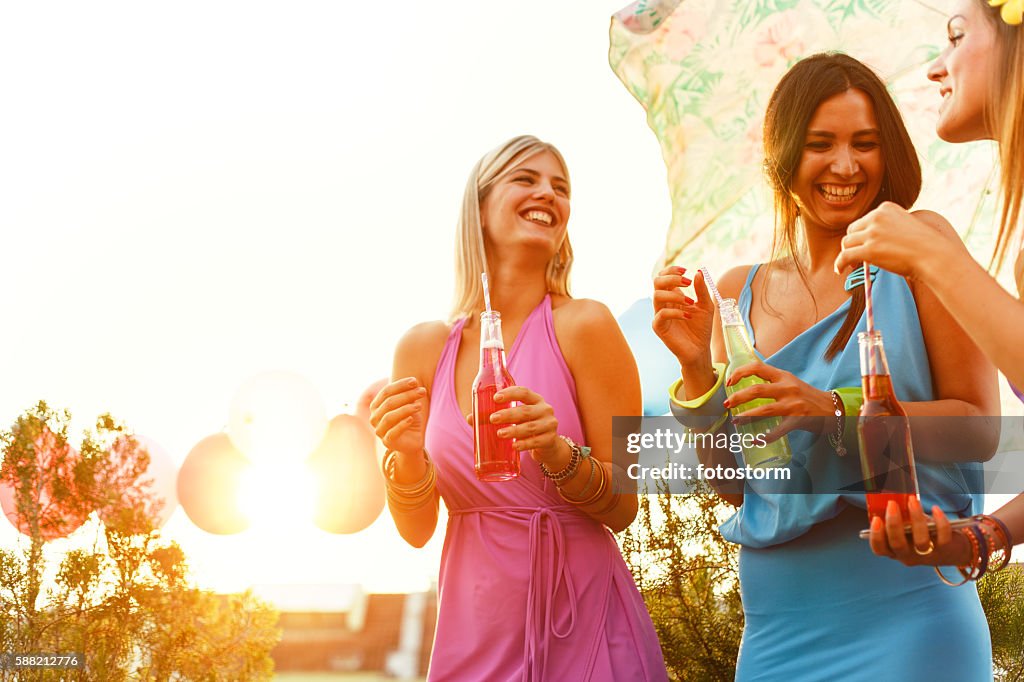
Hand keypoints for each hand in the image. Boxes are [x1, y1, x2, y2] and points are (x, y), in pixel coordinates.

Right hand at [369, 377, 427, 456]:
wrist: (412, 441)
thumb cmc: (408, 419)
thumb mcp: (409, 405)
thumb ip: (408, 395)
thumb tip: (415, 383)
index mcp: (376, 406)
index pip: (386, 392)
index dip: (400, 385)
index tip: (415, 381)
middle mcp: (374, 418)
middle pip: (389, 403)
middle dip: (407, 395)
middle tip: (422, 391)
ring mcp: (379, 430)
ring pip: (389, 417)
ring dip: (406, 409)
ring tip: (420, 405)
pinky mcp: (387, 442)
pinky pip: (393, 432)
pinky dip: (402, 424)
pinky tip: (411, 419)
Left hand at [483, 386, 559, 462]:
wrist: (548, 445)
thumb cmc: (526, 426)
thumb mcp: (515, 419)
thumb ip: (495, 416)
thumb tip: (470, 418)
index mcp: (535, 399)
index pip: (524, 392)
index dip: (510, 393)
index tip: (495, 398)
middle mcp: (545, 409)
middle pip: (526, 411)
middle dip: (508, 415)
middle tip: (493, 419)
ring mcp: (549, 424)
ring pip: (530, 427)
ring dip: (514, 430)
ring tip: (500, 434)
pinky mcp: (550, 439)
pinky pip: (536, 442)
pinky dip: (524, 444)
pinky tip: (514, 446)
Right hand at [652, 266, 713, 368]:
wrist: (700, 349)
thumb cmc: (701, 328)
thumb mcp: (706, 306)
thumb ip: (702, 290)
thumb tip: (699, 272)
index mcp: (672, 296)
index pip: (663, 277)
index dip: (671, 270)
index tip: (686, 271)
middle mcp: (664, 304)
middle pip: (656, 282)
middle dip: (671, 278)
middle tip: (687, 283)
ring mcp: (659, 315)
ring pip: (657, 296)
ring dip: (674, 295)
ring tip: (690, 301)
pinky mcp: (659, 327)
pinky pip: (661, 315)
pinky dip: (675, 312)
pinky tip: (688, 316)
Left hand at [723, 361, 833, 439]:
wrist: (832, 407)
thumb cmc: (806, 395)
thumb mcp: (790, 381)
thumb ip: (771, 380)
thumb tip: (745, 378)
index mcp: (783, 376)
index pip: (757, 367)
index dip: (740, 373)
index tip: (729, 381)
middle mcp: (787, 388)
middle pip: (756, 390)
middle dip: (737, 397)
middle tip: (727, 404)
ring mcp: (793, 404)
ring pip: (764, 410)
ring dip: (746, 416)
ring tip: (735, 421)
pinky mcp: (798, 420)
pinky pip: (778, 430)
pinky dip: (766, 437)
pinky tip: (755, 440)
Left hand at [834, 203, 962, 279]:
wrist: (934, 256)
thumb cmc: (924, 246)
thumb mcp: (905, 226)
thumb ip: (887, 228)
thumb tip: (867, 242)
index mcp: (886, 208)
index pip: (864, 220)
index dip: (862, 234)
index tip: (866, 245)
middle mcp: (877, 217)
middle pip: (852, 230)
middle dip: (853, 243)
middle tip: (857, 257)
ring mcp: (873, 233)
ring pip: (846, 243)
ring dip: (847, 254)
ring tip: (853, 265)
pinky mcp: (869, 250)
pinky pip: (845, 256)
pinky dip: (839, 263)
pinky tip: (839, 270)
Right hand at [868, 497, 971, 566]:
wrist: (951, 551)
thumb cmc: (923, 535)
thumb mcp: (907, 531)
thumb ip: (899, 521)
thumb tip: (891, 501)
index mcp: (894, 551)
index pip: (880, 549)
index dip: (876, 536)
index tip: (876, 519)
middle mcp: (909, 556)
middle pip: (897, 544)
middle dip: (893, 523)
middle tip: (892, 504)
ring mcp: (927, 555)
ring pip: (920, 541)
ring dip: (916, 518)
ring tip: (913, 501)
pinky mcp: (946, 550)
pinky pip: (943, 537)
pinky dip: (940, 522)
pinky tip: (935, 509)